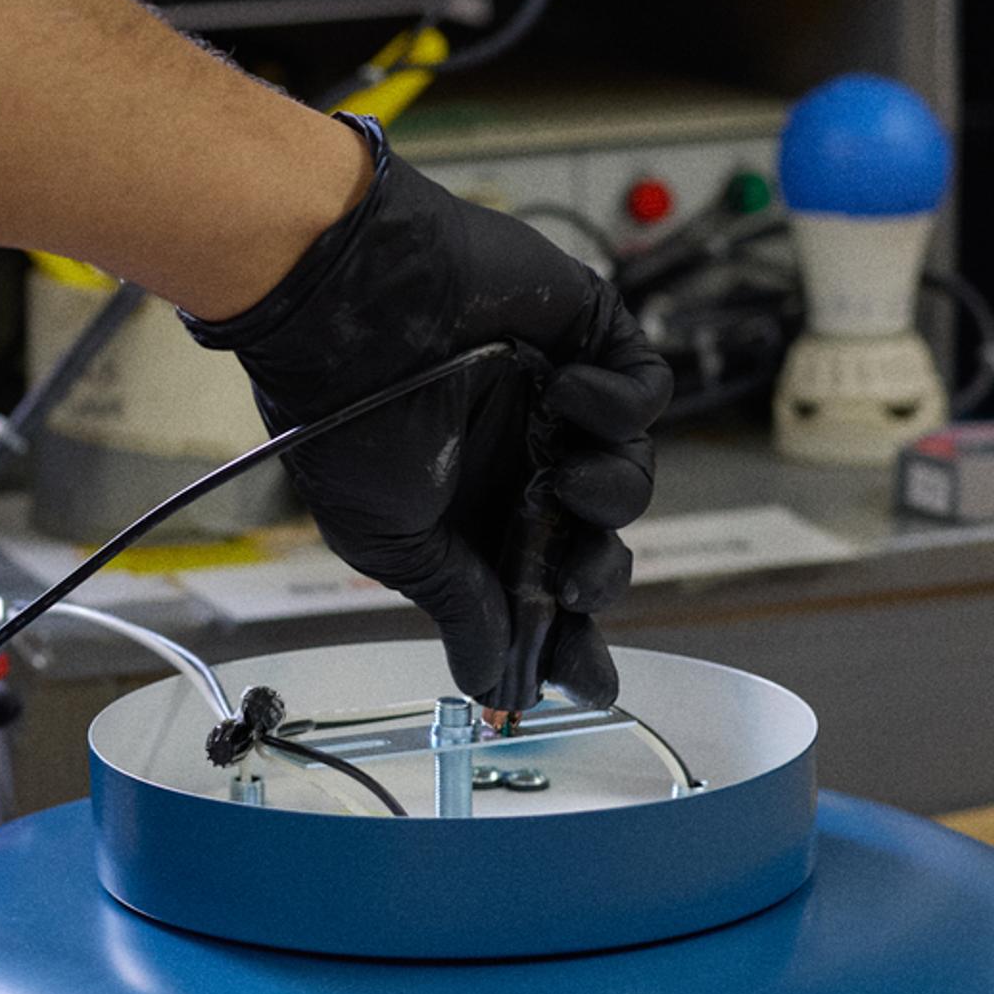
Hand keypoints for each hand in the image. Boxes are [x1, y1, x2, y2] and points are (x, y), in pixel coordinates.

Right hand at [188, 119, 674, 710]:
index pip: (542, 591)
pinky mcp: (589, 341)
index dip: (572, 641)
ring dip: (609, 493)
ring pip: (630, 475)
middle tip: (573, 581)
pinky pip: (645, 392)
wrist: (351, 308)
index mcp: (474, 514)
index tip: (589, 685)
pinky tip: (567, 392)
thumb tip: (489, 683)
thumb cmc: (348, 420)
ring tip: (563, 478)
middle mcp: (522, 462)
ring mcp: (560, 402)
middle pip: (598, 543)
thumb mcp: (395, 542)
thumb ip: (458, 604)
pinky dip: (619, 404)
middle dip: (598, 576)